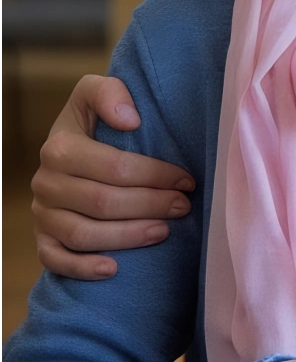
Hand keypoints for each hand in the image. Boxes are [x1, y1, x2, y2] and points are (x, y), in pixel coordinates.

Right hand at [31, 74, 194, 279]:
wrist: (69, 146)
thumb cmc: (94, 121)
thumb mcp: (94, 92)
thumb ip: (109, 92)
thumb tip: (129, 119)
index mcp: (60, 147)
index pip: (114, 167)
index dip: (155, 175)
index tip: (186, 180)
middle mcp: (46, 182)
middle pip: (102, 203)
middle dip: (150, 205)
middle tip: (183, 206)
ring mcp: (42, 214)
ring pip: (83, 234)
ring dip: (128, 236)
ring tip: (164, 231)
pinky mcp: (42, 238)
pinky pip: (56, 260)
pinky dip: (83, 268)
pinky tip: (114, 269)